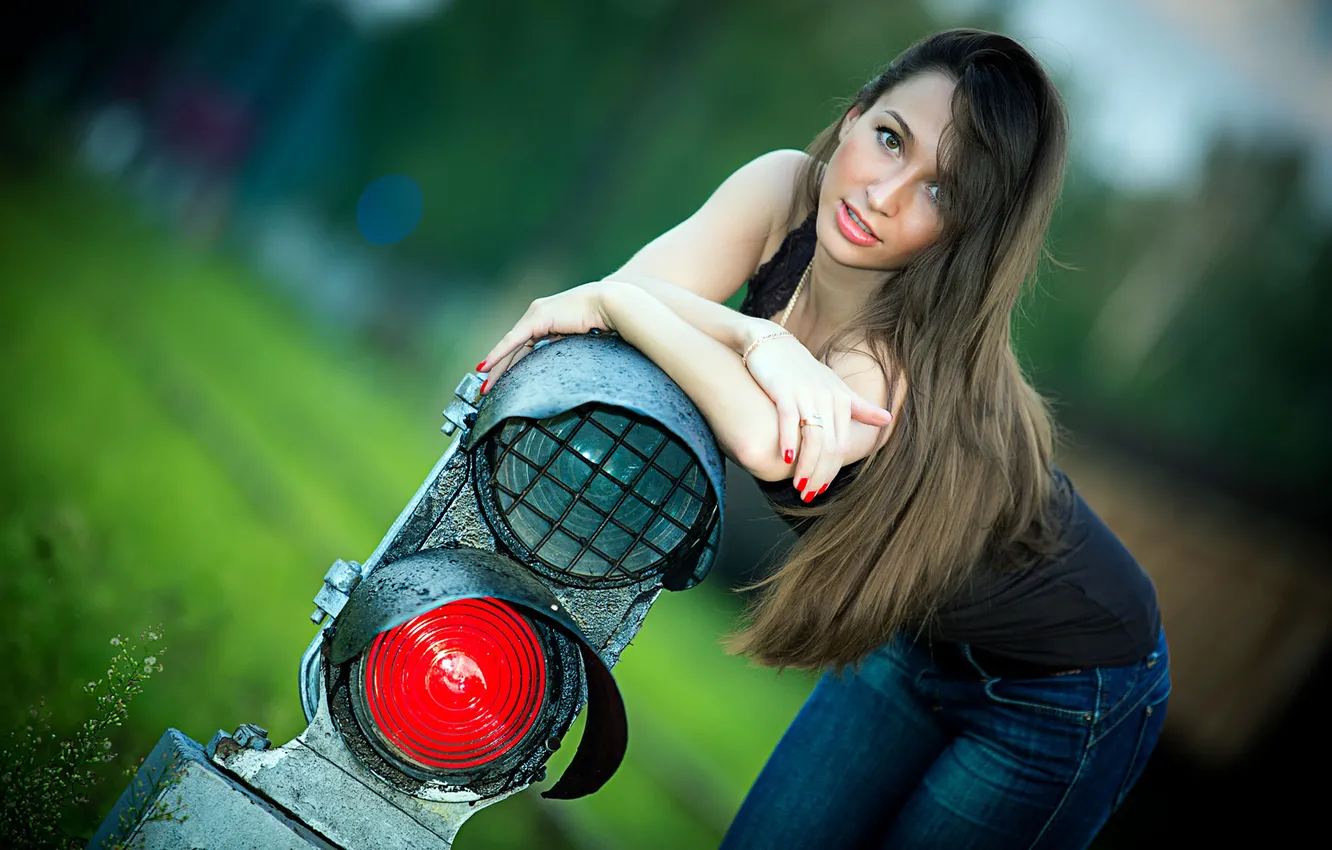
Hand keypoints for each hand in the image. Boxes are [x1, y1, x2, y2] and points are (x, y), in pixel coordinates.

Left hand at [476, 281, 621, 392]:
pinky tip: (485, 367)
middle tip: (487, 389)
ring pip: (510, 346)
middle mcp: (539, 314)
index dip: (511, 362)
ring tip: (485, 387)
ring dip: (495, 367)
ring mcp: (536, 315)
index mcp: (551, 319)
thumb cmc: (608, 323)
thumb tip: (568, 371)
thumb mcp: (583, 341)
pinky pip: (512, 341)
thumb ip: (570, 351)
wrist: (613, 305)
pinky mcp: (537, 318)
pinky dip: (498, 355)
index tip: (502, 380)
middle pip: (514, 347)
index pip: (525, 344)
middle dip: (499, 369)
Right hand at [743, 326, 893, 501]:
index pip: (842, 445)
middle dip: (820, 474)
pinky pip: (789, 421)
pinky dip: (788, 442)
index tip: (820, 488)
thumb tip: (888, 419)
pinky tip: (786, 460)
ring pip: (813, 438)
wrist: (769, 343)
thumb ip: (859, 406)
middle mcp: (827, 398)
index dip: (832, 470)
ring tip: (799, 485)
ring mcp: (805, 395)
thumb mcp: (833, 387)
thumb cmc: (802, 369)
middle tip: (809, 494)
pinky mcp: (783, 392)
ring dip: (807, 466)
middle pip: (830, 446)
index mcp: (841, 400)